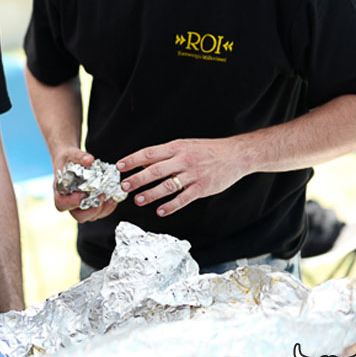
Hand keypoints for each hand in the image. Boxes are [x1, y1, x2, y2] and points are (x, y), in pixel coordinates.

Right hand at [52, 148, 117, 222]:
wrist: (70, 160)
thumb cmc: (68, 159)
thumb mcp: (70, 154)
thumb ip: (79, 156)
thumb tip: (89, 160)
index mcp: (60, 192)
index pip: (61, 204)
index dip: (72, 203)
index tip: (82, 194)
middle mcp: (69, 202)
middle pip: (78, 215)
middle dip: (91, 210)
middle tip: (101, 196)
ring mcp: (80, 206)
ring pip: (91, 216)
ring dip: (102, 209)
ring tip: (110, 197)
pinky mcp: (90, 205)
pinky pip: (99, 212)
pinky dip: (108, 207)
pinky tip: (113, 198)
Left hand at [116, 137, 247, 216]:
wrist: (235, 155)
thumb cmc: (207, 150)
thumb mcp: (184, 146)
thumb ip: (164, 155)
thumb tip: (141, 162)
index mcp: (176, 147)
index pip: (150, 153)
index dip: (133, 160)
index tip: (120, 166)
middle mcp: (183, 160)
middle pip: (155, 170)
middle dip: (138, 179)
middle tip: (124, 186)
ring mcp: (193, 175)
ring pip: (168, 186)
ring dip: (151, 194)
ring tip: (138, 200)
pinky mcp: (202, 188)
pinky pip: (183, 198)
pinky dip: (171, 206)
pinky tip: (160, 211)